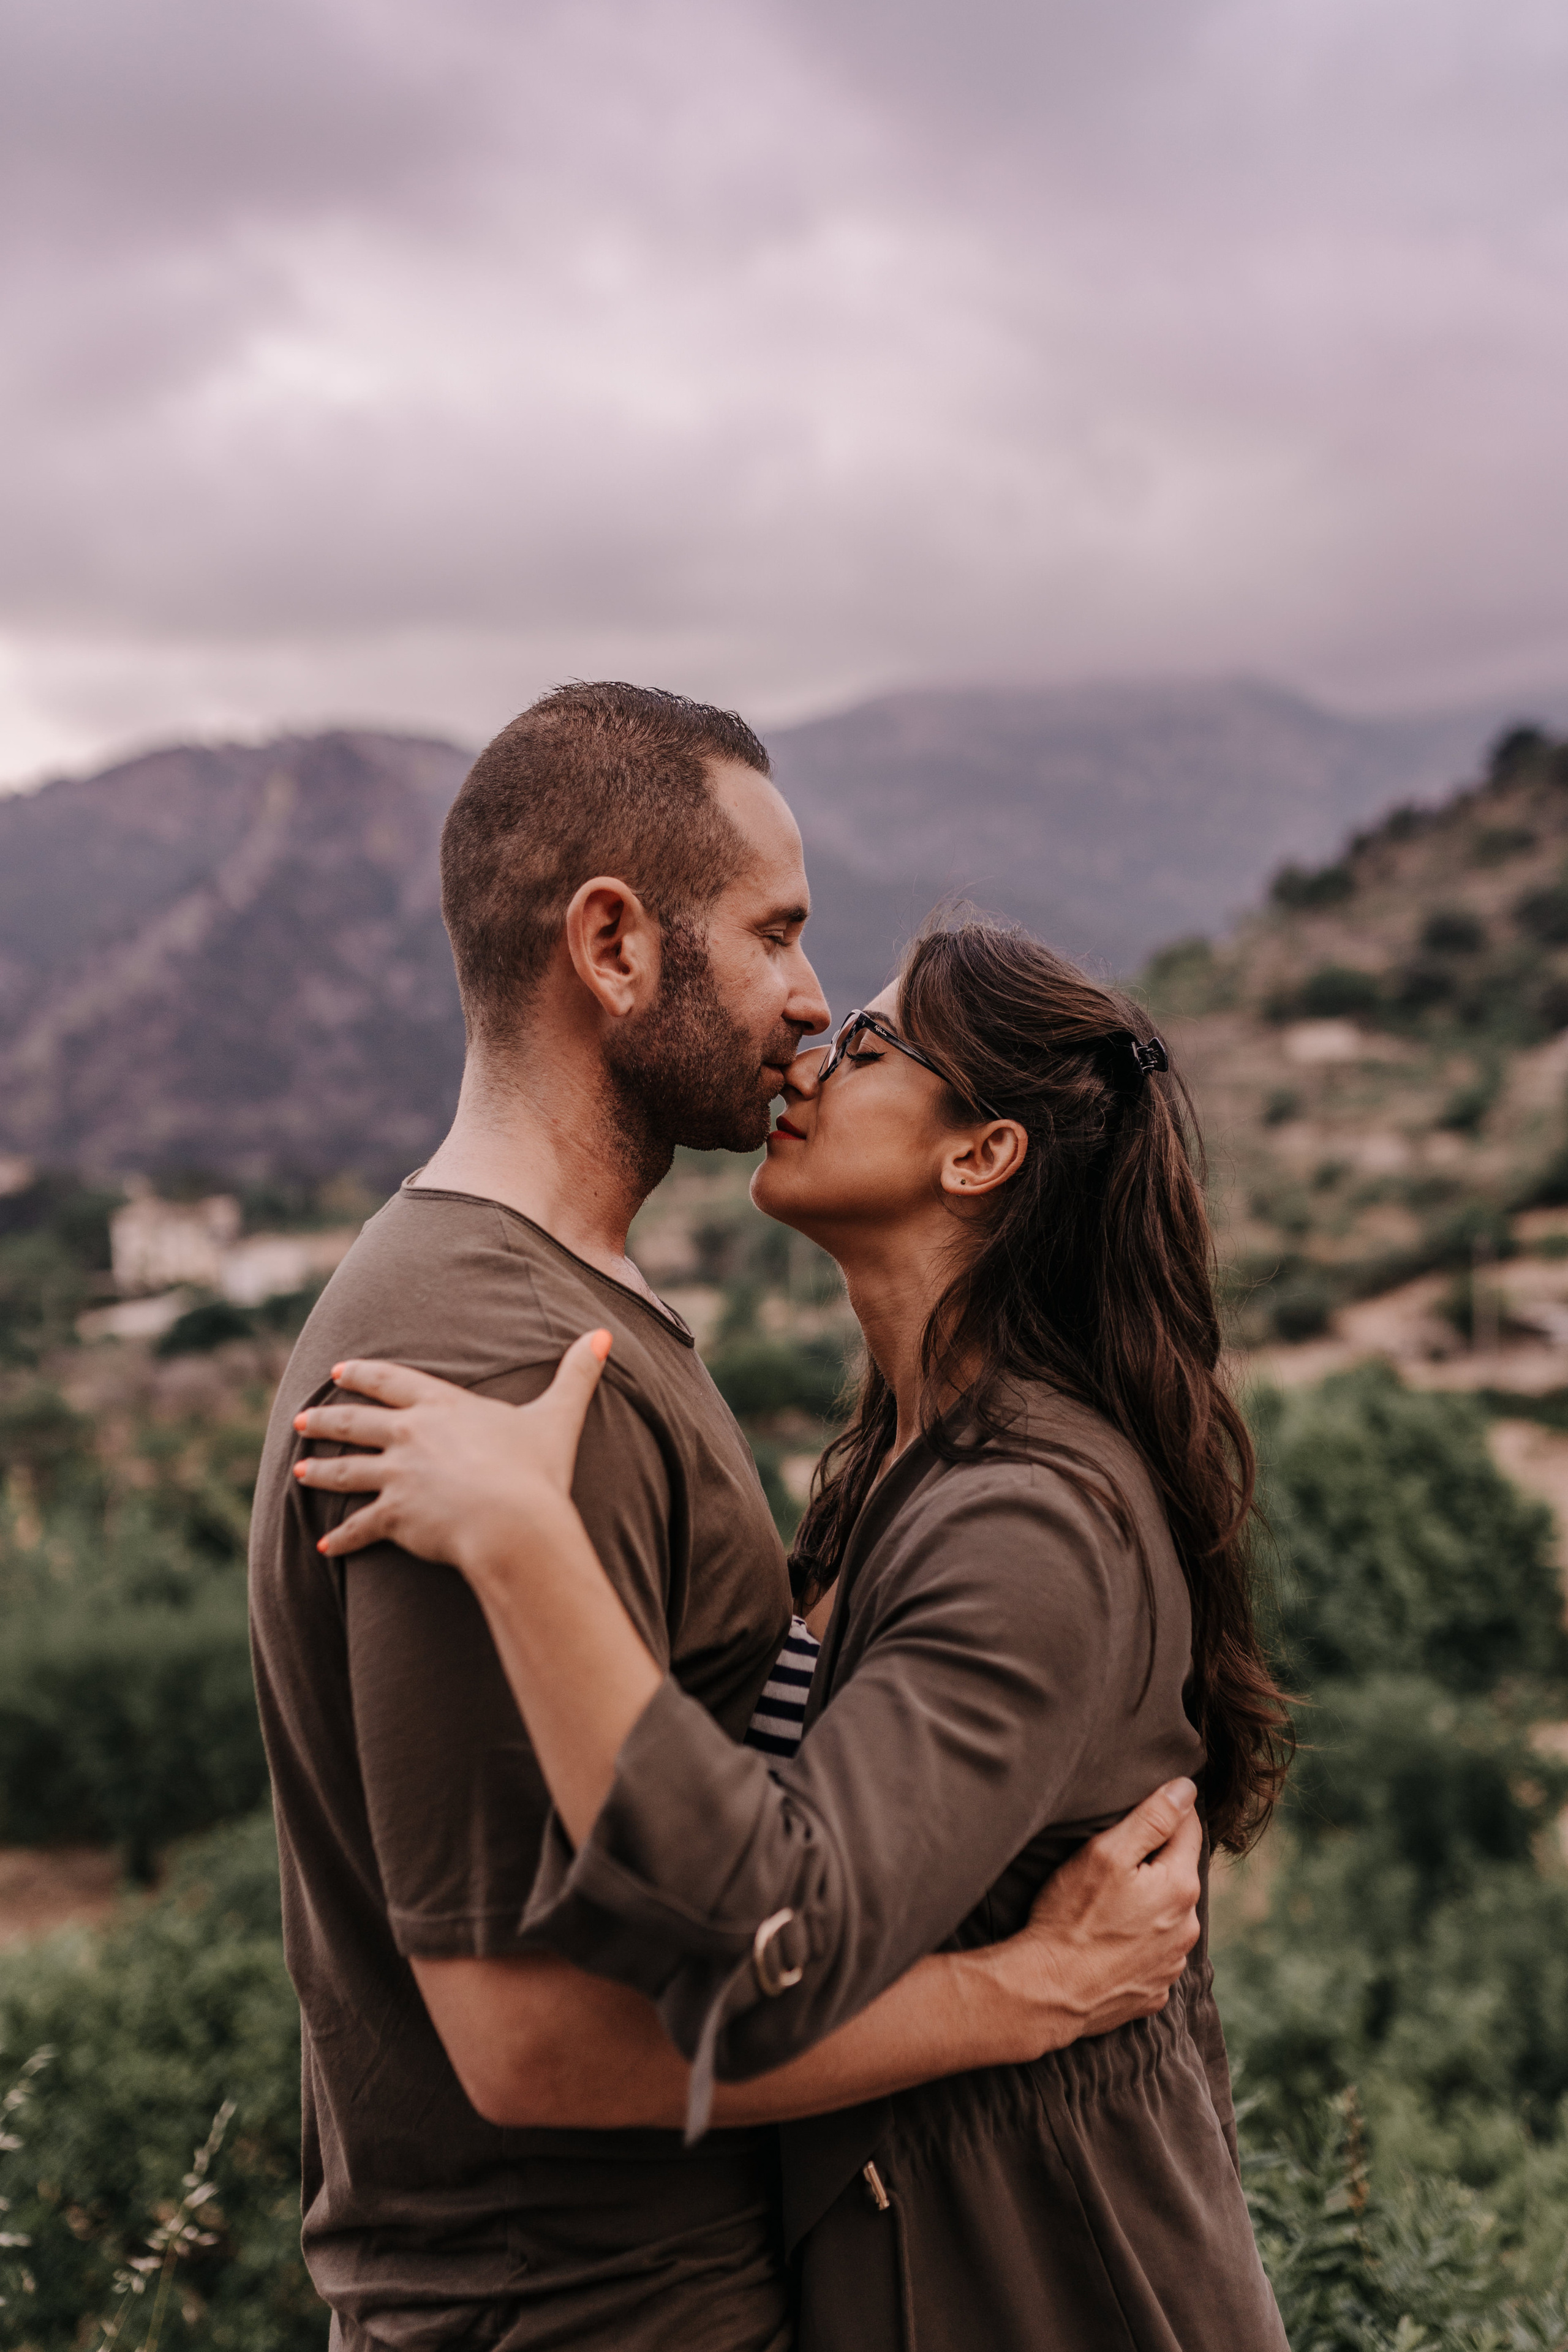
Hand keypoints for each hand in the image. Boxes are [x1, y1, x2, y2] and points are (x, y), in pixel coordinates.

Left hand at [291, 1332, 611, 1580]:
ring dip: (320, 1472)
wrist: (513, 1521)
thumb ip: (577, 1374)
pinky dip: (341, 1538)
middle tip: (299, 1420)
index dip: (363, 1374)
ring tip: (299, 1474)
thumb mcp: (558, 1416)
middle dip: (325, 1420)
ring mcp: (397, 1476)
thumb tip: (605, 1335)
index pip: (391, 1381)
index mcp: (441, 1406)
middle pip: (355, 1422)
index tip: (338, 1371)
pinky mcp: (394, 1516)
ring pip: (346, 1471)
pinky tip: (324, 1546)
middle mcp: (410, 1435)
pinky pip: (359, 1528)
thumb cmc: (535, 1469)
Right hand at [985, 1779, 1201, 2057]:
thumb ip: (1151, 1818)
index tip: (1139, 1812)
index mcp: (1180, 1886)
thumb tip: (1186, 1789)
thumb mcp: (1106, 1853)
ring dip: (1149, 1906)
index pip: (1189, 1829)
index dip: (1165, 1814)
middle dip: (1155, 1863)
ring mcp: (1172, 1964)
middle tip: (1113, 1863)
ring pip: (1168, 1917)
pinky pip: (1154, 1954)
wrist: (1048, 1991)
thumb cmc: (1071, 1917)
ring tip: (1107, 1906)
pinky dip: (1139, 1944)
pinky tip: (1109, 1941)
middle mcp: (1187, 1927)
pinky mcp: (1154, 1992)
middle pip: (1178, 1875)